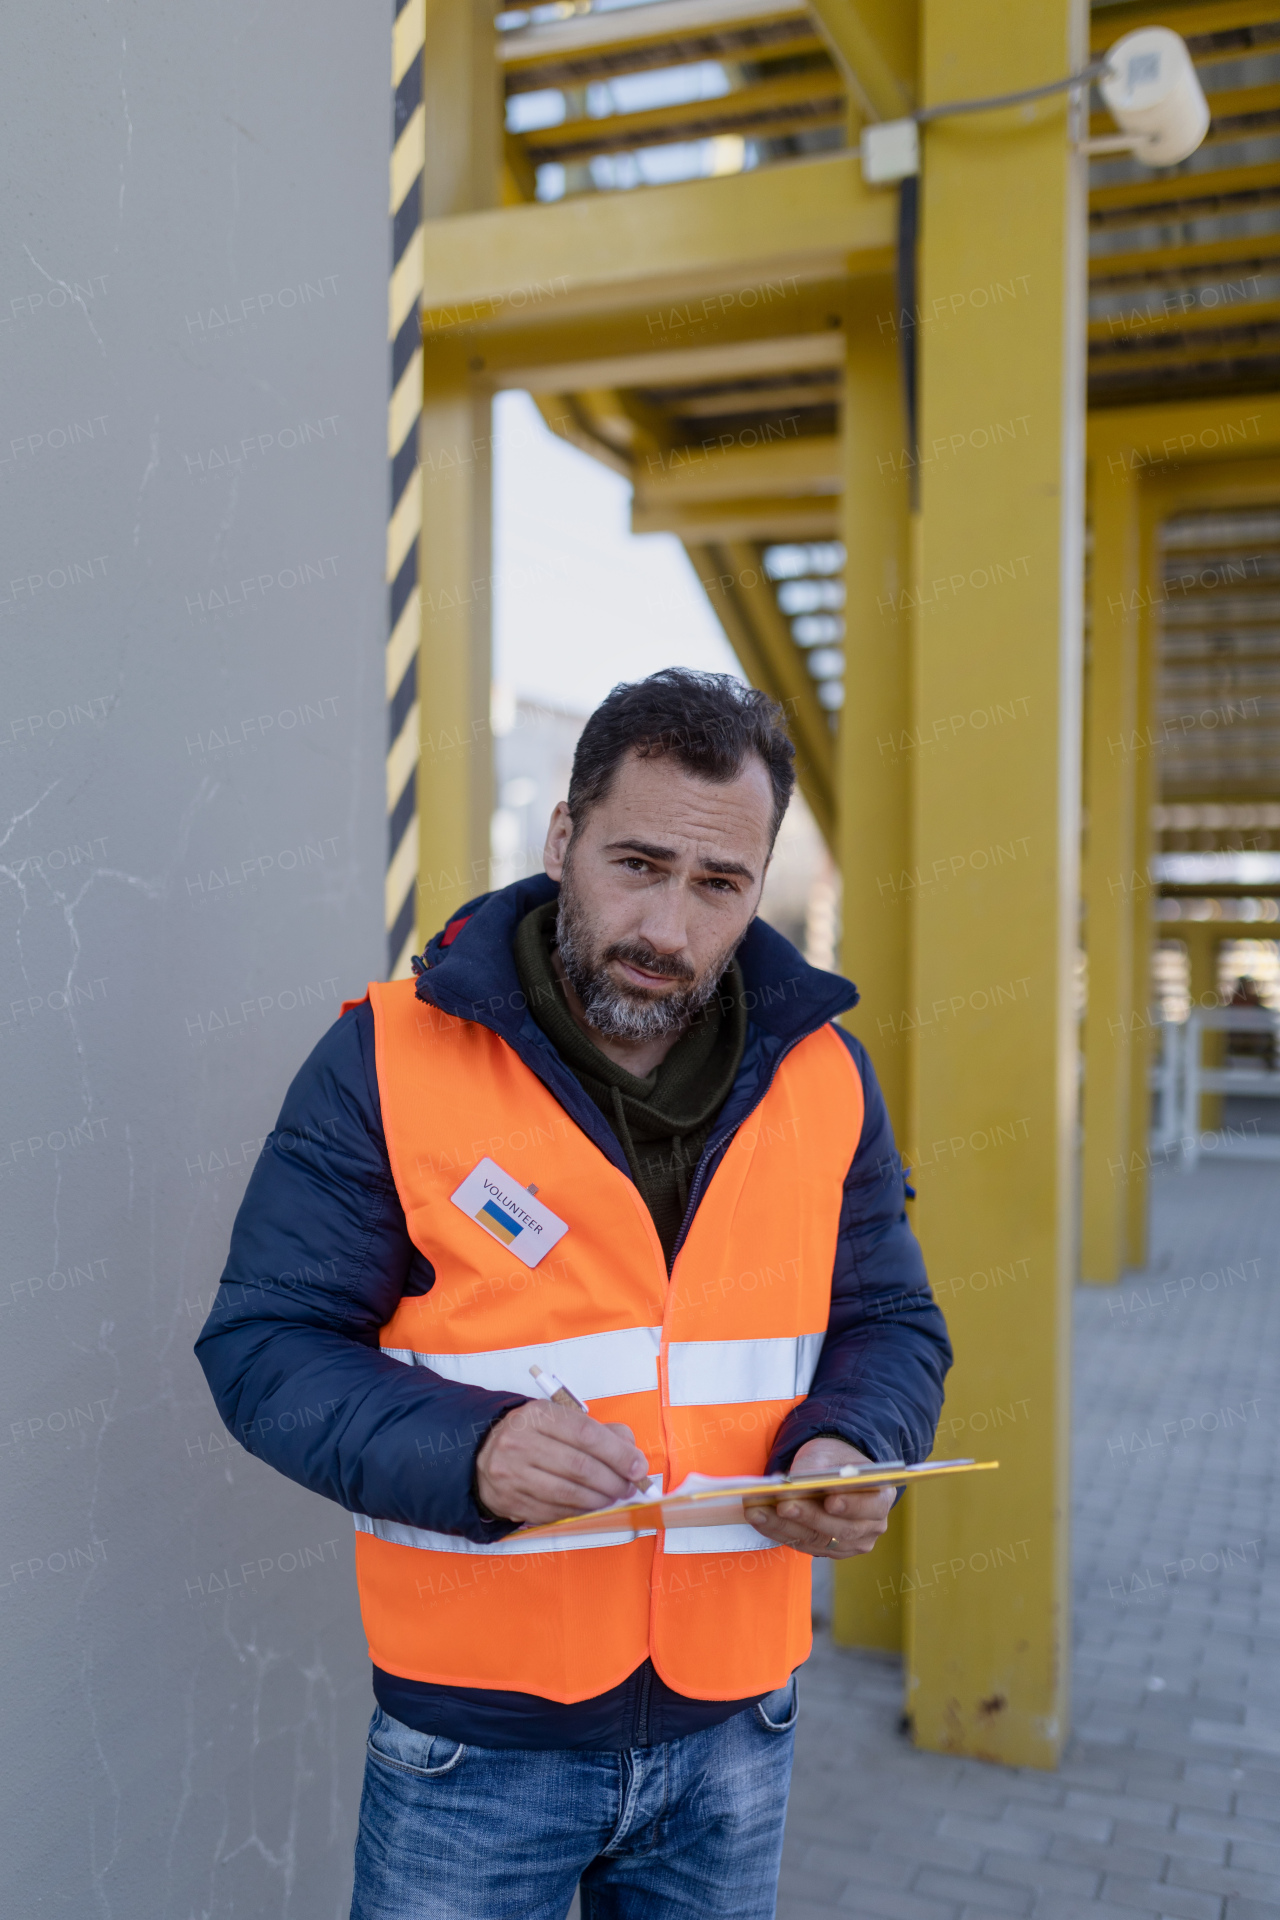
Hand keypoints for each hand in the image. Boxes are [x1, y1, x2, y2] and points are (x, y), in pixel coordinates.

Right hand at [475, 1401, 648, 1523]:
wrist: (483, 1453)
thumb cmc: (532, 1435)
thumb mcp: (560, 1419)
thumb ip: (599, 1431)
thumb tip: (631, 1452)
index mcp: (537, 1415)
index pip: (586, 1434)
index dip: (617, 1453)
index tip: (637, 1467)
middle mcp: (520, 1443)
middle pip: (579, 1467)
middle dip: (613, 1481)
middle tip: (629, 1486)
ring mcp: (512, 1474)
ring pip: (568, 1494)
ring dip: (599, 1500)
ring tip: (613, 1497)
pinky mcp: (511, 1501)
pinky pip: (554, 1512)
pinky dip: (579, 1512)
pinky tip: (591, 1507)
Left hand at [744, 1437, 894, 1558]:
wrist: (831, 1473)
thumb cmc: (833, 1460)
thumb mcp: (826, 1453)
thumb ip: (814, 1467)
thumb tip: (794, 1482)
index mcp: (881, 1496)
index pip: (871, 1506)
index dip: (851, 1505)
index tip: (830, 1501)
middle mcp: (871, 1526)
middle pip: (840, 1528)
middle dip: (808, 1516)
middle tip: (783, 1504)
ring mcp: (851, 1543)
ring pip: (817, 1540)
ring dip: (784, 1525)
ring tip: (758, 1511)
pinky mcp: (829, 1551)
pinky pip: (803, 1545)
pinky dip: (779, 1531)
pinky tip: (760, 1519)